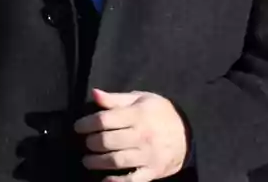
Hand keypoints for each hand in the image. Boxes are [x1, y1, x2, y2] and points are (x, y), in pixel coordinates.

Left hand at [73, 89, 187, 181]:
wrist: (189, 133)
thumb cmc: (159, 113)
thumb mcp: (140, 99)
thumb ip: (116, 99)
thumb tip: (94, 94)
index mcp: (138, 115)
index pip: (105, 120)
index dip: (87, 123)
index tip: (78, 127)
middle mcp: (142, 136)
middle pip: (108, 141)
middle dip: (91, 143)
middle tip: (85, 143)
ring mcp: (148, 156)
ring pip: (116, 161)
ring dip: (97, 162)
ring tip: (87, 161)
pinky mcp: (153, 171)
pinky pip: (132, 179)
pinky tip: (104, 180)